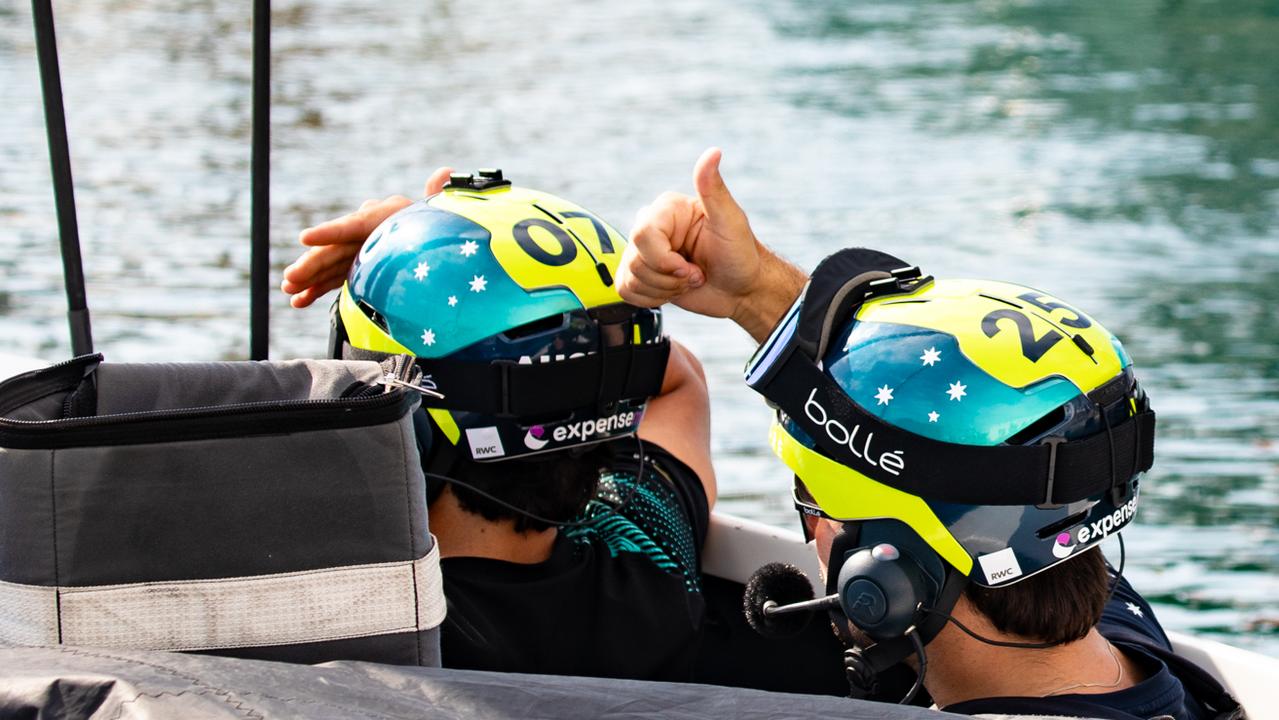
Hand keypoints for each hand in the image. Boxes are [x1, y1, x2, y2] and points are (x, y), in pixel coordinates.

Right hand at [281, 166, 453, 307]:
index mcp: (386, 215)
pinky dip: (318, 288)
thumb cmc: (441, 224)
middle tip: (291, 277)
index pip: (356, 224)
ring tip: (290, 290)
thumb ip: (439, 196)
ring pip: (330, 263)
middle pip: (336, 247)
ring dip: (309, 277)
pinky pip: (335, 276)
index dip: (331, 231)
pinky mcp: (358, 266)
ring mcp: (360, 248)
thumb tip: (446, 172)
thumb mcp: (440, 211)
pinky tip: (299, 299)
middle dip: (311, 262)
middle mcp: (368, 229)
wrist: (442, 241)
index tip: (306, 237)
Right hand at [617, 148, 805, 341]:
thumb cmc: (741, 254)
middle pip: (635, 259)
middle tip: (694, 275)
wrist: (742, 289)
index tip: (691, 268)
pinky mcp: (641, 274)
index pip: (643, 235)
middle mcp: (652, 227)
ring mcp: (645, 252)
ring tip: (688, 281)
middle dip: (668, 278)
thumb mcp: (731, 220)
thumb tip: (713, 152)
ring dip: (664, 290)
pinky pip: (626, 290)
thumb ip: (714, 188)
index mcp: (667, 209)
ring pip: (630, 277)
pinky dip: (651, 298)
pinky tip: (674, 290)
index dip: (665, 260)